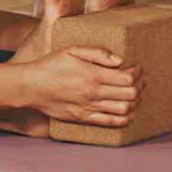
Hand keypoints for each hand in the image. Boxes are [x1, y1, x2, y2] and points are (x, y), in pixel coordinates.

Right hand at [21, 45, 144, 126]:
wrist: (31, 86)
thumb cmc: (51, 64)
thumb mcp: (72, 49)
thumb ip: (97, 52)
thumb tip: (119, 60)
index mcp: (92, 74)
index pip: (127, 78)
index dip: (138, 73)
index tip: (138, 68)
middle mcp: (93, 93)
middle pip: (130, 94)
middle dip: (140, 87)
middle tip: (140, 81)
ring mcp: (89, 107)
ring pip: (124, 109)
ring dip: (135, 102)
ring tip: (135, 95)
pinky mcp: (83, 118)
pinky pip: (110, 122)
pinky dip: (124, 118)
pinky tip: (127, 112)